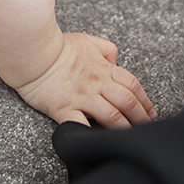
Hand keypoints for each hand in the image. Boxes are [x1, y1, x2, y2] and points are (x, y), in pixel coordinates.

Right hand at [17, 32, 157, 127]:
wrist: (32, 52)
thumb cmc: (57, 47)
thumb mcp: (87, 41)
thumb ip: (106, 49)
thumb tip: (116, 61)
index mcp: (103, 68)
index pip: (132, 85)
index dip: (145, 100)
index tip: (151, 112)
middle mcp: (96, 83)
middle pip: (127, 101)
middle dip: (141, 117)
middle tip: (147, 129)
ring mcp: (81, 97)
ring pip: (112, 116)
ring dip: (124, 128)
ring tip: (131, 138)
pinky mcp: (64, 109)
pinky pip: (81, 125)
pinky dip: (92, 135)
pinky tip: (100, 142)